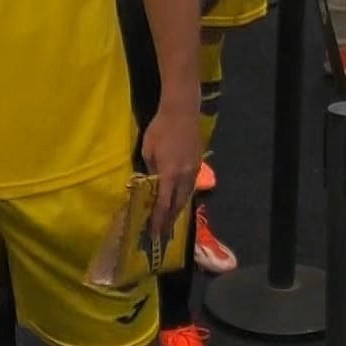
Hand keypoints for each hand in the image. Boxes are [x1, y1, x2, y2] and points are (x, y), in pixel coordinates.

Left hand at [140, 96, 203, 242]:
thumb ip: (150, 169)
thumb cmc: (160, 128)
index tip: (153, 233)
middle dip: (170, 220)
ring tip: (170, 220)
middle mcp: (184, 176)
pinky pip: (191, 186)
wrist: (182, 112)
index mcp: (169, 173)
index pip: (163, 204)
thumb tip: (151, 182)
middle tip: (162, 233)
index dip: (158, 220)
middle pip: (178, 204)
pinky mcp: (198, 164)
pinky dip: (183, 196)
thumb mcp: (147, 149)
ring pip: (186, 196)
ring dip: (178, 210)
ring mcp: (193, 170)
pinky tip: (179, 199)